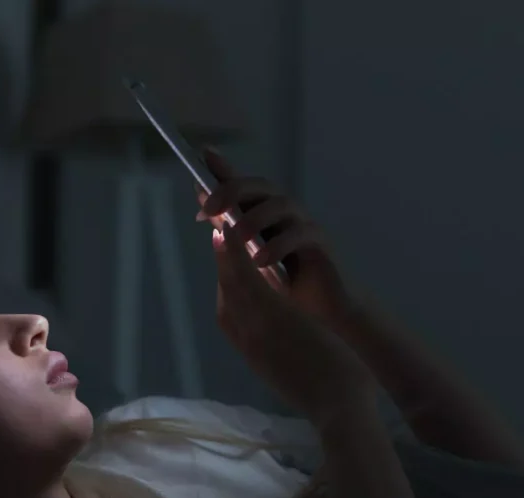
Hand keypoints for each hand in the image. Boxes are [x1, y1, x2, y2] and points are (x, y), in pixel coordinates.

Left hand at [196, 148, 357, 332]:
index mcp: (262, 216)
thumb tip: (205, 210)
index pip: (241, 187)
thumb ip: (229, 234)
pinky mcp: (320, 243)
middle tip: (210, 208)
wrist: (318, 317)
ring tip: (239, 238)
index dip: (223, 169)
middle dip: (233, 190)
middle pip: (261, 187)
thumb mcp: (247, 263)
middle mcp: (283, 214)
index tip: (203, 155)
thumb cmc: (282, 288)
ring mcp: (302, 225)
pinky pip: (300, 233)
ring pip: (281, 205)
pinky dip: (279, 245)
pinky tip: (261, 260)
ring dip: (256, 218)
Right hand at [211, 222, 376, 427]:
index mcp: (252, 354)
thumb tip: (285, 337)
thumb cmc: (324, 395)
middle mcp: (246, 339)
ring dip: (222, 252)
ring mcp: (255, 327)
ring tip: (219, 225)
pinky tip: (232, 233)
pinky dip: (235, 254)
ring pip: (230, 283)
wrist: (336, 408)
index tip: (223, 265)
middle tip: (215, 233)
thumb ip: (282, 352)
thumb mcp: (292, 373)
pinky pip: (246, 278)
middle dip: (219, 263)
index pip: (229, 314)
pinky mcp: (271, 316)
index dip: (224, 285)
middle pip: (225, 293)